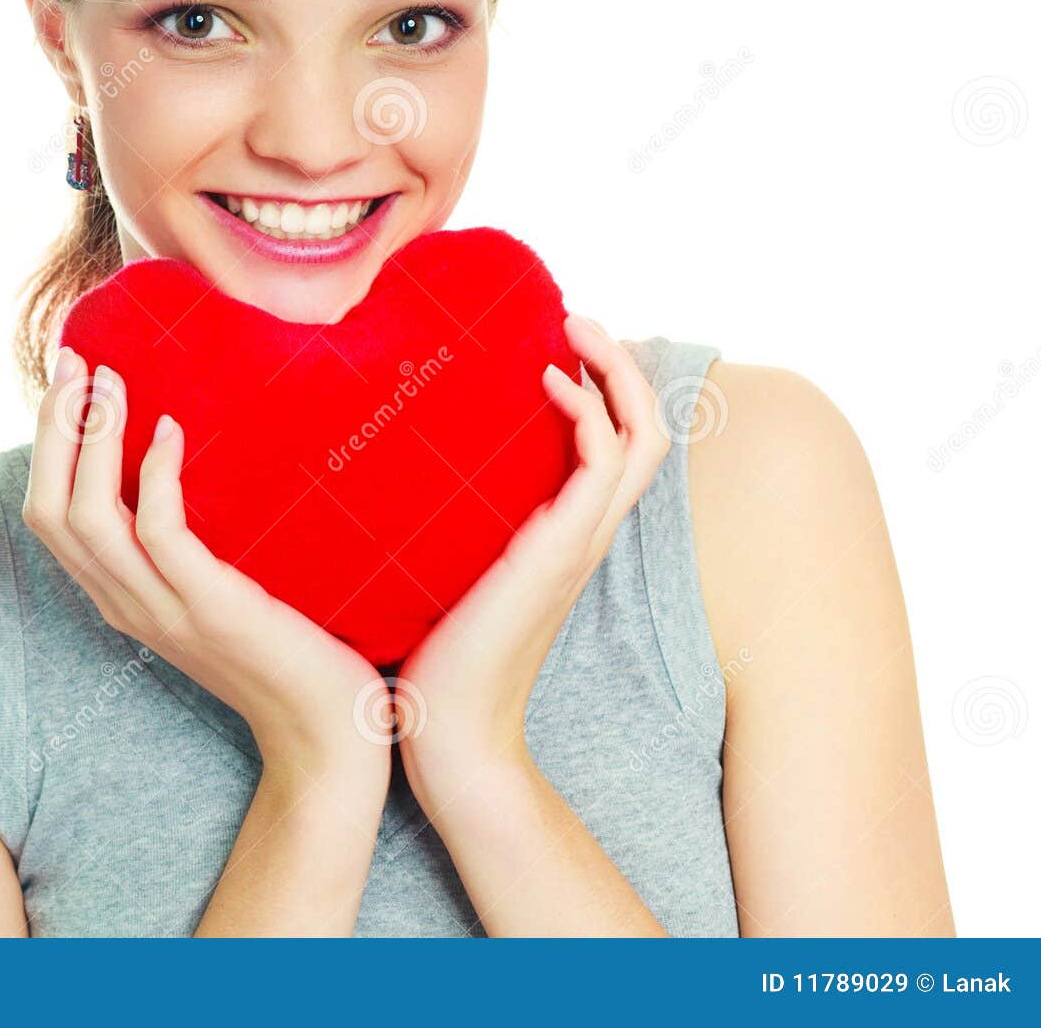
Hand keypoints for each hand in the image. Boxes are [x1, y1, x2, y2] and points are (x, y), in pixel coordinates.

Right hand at [22, 347, 391, 789]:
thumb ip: (183, 541)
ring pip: (89, 518)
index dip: (47, 446)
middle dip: (54, 429)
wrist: (327, 727)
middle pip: (50, 511)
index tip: (70, 381)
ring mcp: (164, 610)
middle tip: (77, 362)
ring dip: (93, 440)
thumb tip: (177, 456)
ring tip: (112, 383)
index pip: (48, 517)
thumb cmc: (281, 646)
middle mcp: (126, 605)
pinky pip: (161, 533)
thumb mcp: (212, 588)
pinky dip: (156, 474)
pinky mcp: (210, 608)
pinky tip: (172, 430)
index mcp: (118, 597)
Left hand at [395, 314, 669, 815]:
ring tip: (573, 327)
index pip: (619, 442)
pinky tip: (547, 382)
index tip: (556, 341)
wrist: (446, 727)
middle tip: (577, 317)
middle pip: (650, 428)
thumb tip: (394, 463)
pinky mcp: (561, 549)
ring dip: (617, 369)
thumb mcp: (446, 561)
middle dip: (624, 363)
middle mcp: (587, 530)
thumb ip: (447, 517)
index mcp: (567, 531)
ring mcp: (581, 540)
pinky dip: (589, 409)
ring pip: (643, 434)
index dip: (606, 384)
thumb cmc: (433, 649)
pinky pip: (605, 460)